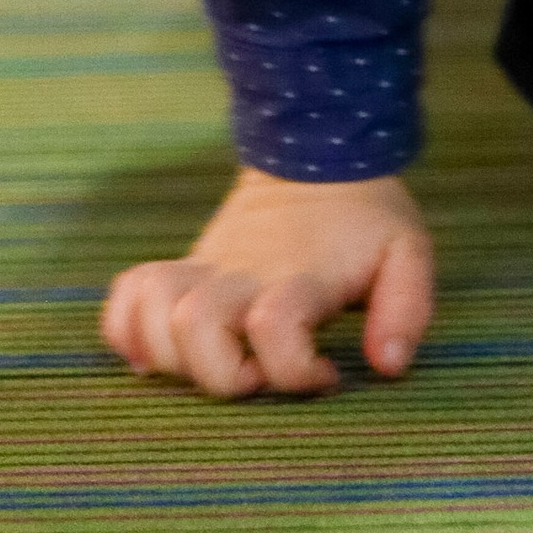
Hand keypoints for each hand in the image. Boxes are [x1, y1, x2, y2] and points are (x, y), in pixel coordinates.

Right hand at [100, 167, 434, 400]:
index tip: (327, 373)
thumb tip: (388, 365)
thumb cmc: (364, 219)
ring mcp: (205, 270)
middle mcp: (243, 274)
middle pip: (195, 326)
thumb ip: (407, 307)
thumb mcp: (406, 253)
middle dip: (222, 374)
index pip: (275, 325)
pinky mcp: (182, 269)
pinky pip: (126, 297)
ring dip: (174, 359)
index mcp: (299, 274)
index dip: (295, 369)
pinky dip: (127, 332)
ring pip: (154, 315)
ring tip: (220, 362)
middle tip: (261, 373)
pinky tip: (156, 356)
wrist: (314, 157)